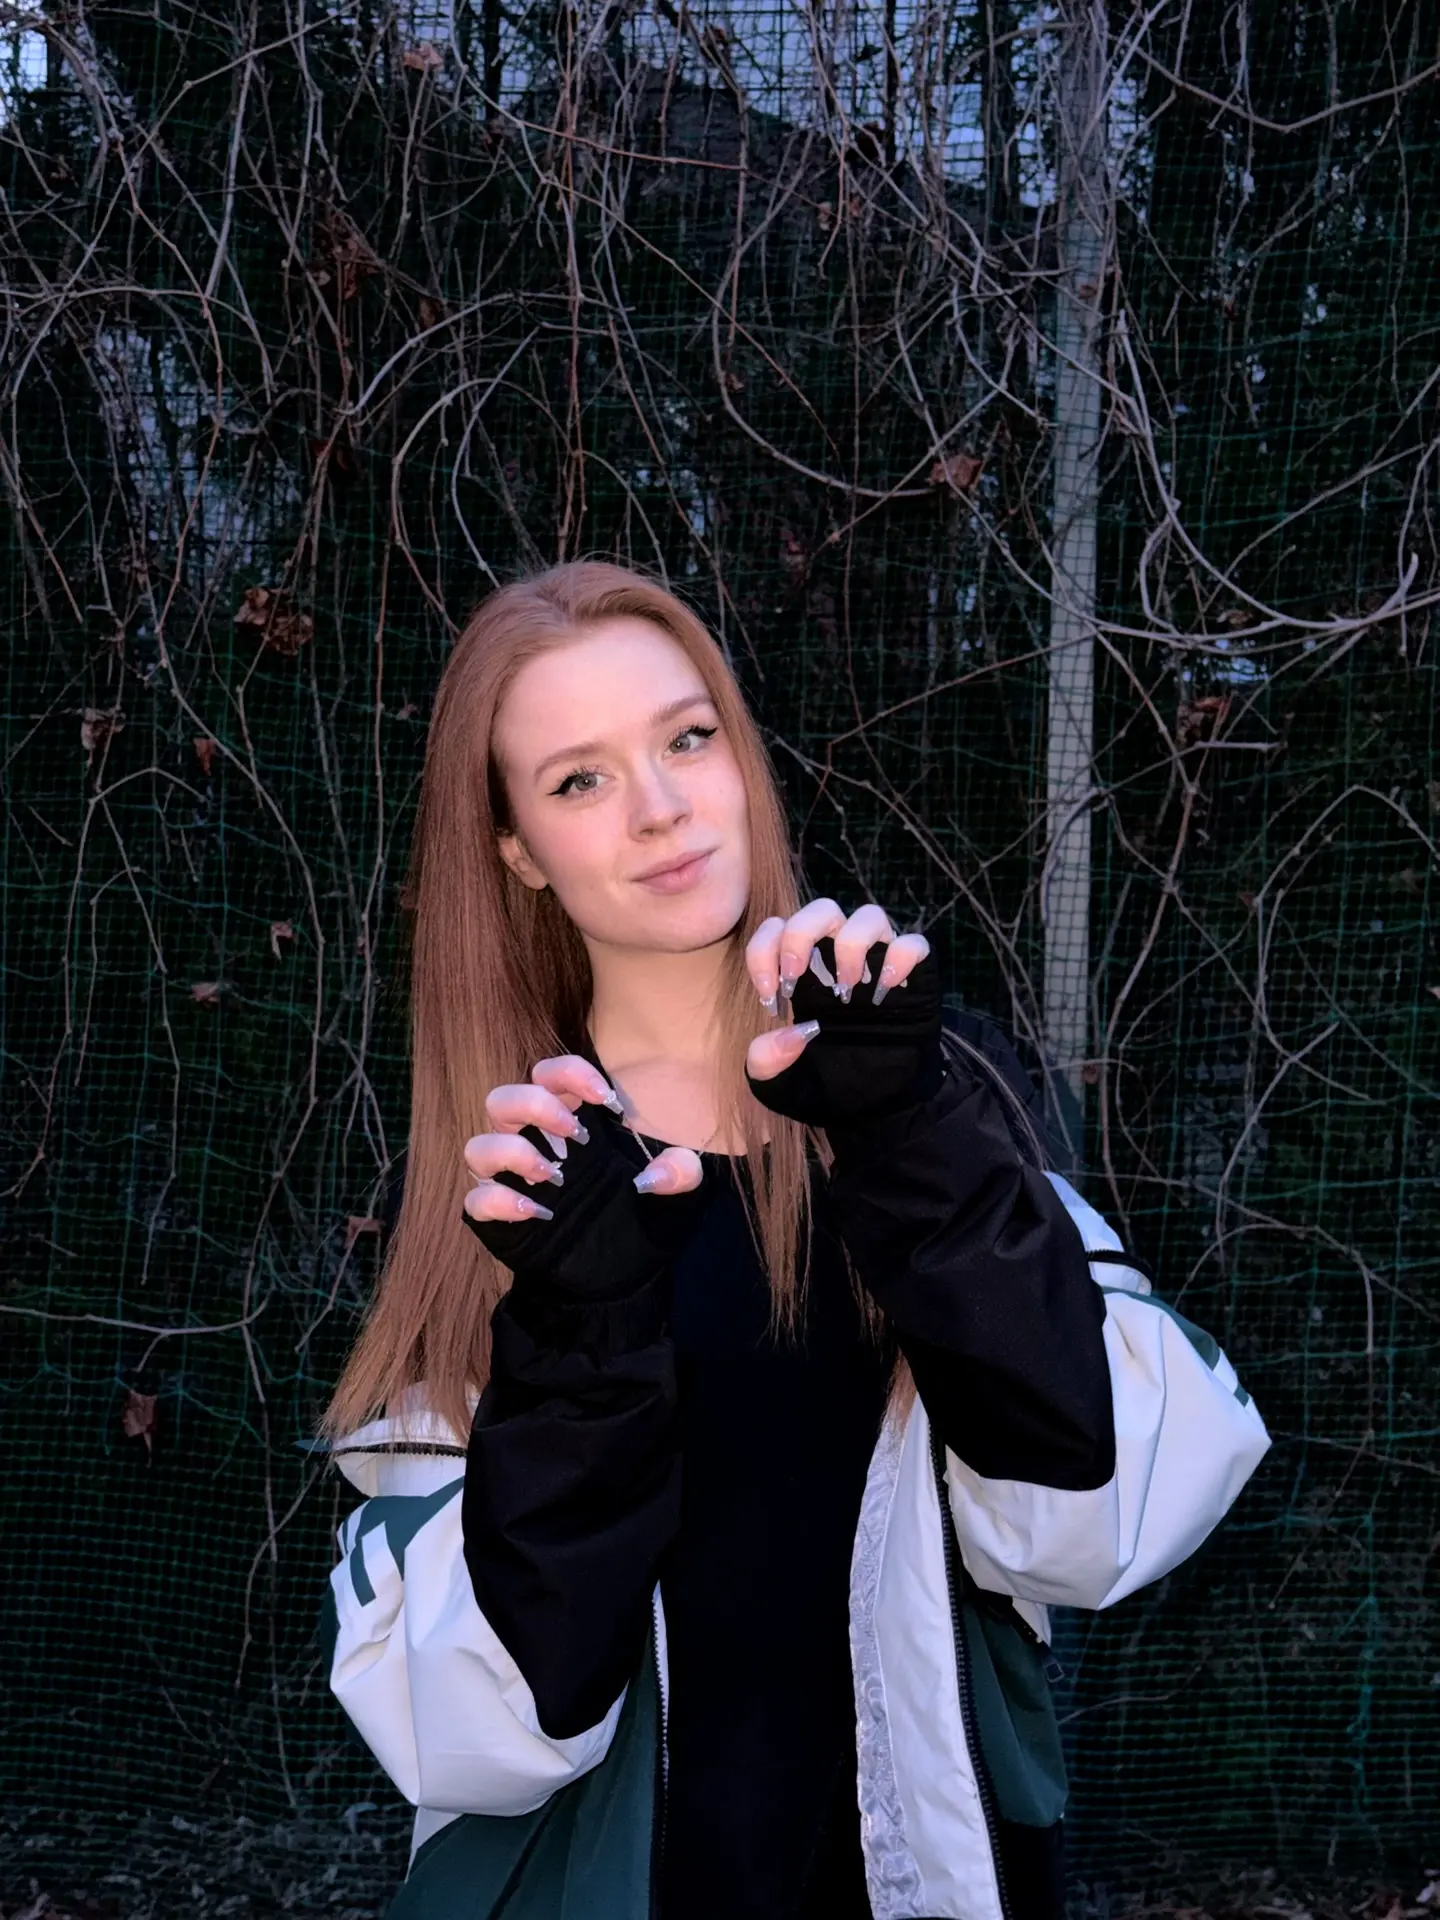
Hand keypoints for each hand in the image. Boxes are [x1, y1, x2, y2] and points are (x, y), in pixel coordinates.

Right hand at [462, 1055, 707, 1299]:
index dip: (570, 1073)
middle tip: (579, 1135)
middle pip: (503, 1099)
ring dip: (511, 1153)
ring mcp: (512, 1182)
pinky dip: (499, 1201)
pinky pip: (476, 1200)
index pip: (550, 1074)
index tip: (608, 1100)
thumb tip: (659, 1173)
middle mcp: (535, 1144)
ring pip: (479, 1147)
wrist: (622, 1282)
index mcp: (572, 1122)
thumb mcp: (678, 1199)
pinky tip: (538, 1213)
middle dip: (534, 1106)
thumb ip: (681, 1176)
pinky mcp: (499, 1219)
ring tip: (556, 1177)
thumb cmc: (643, 1224)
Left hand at [742, 901, 941, 1135]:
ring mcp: (879, 964)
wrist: (883, 1106)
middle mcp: (839, 959)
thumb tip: (788, 1034)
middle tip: (795, 979)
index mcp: (802, 973)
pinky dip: (901, 957)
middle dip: (802, 934)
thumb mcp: (784, 1086)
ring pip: (869, 916)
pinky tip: (885, 990)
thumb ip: (766, 1064)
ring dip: (851, 945)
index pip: (776, 931)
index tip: (769, 999)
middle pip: (822, 910)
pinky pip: (915, 944)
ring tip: (846, 991)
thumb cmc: (831, 1085)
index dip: (763, 954)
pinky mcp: (916, 978)